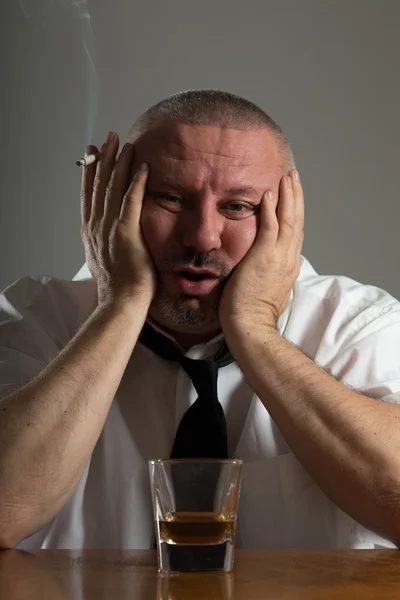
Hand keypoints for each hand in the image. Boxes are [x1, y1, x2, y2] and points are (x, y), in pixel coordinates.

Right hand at [81, 131, 156, 307]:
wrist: (121, 302)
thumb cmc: (118, 286)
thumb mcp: (104, 258)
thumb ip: (105, 241)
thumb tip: (109, 233)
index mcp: (90, 231)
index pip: (89, 194)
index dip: (90, 171)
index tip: (93, 153)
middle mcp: (95, 226)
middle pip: (98, 185)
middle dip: (104, 159)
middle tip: (110, 138)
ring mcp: (109, 229)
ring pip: (112, 188)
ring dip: (120, 164)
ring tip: (126, 144)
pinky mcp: (126, 233)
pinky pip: (131, 202)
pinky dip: (136, 183)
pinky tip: (143, 166)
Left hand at [219, 169, 303, 334]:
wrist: (250, 327)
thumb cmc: (253, 315)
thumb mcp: (270, 293)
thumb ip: (271, 277)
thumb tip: (267, 271)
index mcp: (289, 267)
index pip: (295, 234)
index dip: (296, 213)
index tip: (293, 198)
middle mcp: (289, 260)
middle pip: (297, 222)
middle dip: (296, 197)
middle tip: (294, 177)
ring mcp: (279, 258)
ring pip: (289, 220)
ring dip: (288, 196)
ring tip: (287, 178)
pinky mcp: (264, 257)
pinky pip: (270, 227)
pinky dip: (270, 209)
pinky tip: (269, 193)